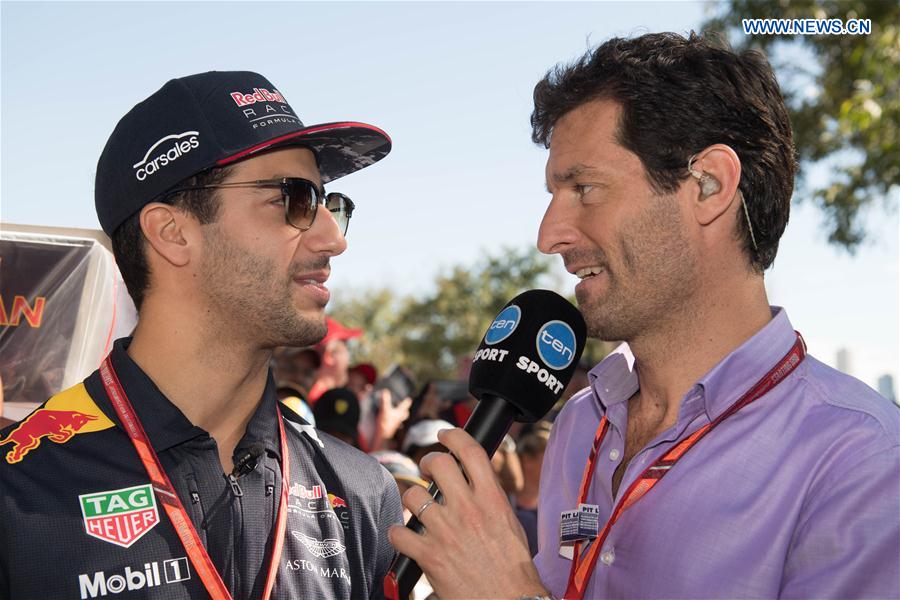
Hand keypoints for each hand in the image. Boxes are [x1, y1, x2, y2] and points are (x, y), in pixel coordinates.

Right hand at [371, 390, 411, 450]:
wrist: (383, 437)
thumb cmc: (385, 424)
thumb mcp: (384, 410)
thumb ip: (385, 401)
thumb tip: (385, 391)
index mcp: (397, 414)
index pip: (403, 407)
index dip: (406, 403)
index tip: (409, 399)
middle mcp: (397, 420)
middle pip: (403, 415)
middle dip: (404, 412)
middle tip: (406, 411)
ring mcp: (393, 425)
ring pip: (398, 421)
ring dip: (399, 418)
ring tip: (400, 416)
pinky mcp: (389, 429)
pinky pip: (392, 425)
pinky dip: (393, 423)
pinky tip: (391, 424)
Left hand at [388, 428, 547, 598]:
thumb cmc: (513, 568)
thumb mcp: (509, 523)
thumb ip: (489, 498)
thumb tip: (473, 480)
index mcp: (492, 499)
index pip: (470, 451)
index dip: (454, 436)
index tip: (445, 435)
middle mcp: (468, 509)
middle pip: (438, 463)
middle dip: (429, 462)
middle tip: (429, 470)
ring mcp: (445, 530)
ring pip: (413, 495)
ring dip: (413, 499)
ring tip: (420, 509)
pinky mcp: (428, 554)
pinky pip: (398, 532)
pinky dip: (397, 534)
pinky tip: (404, 537)